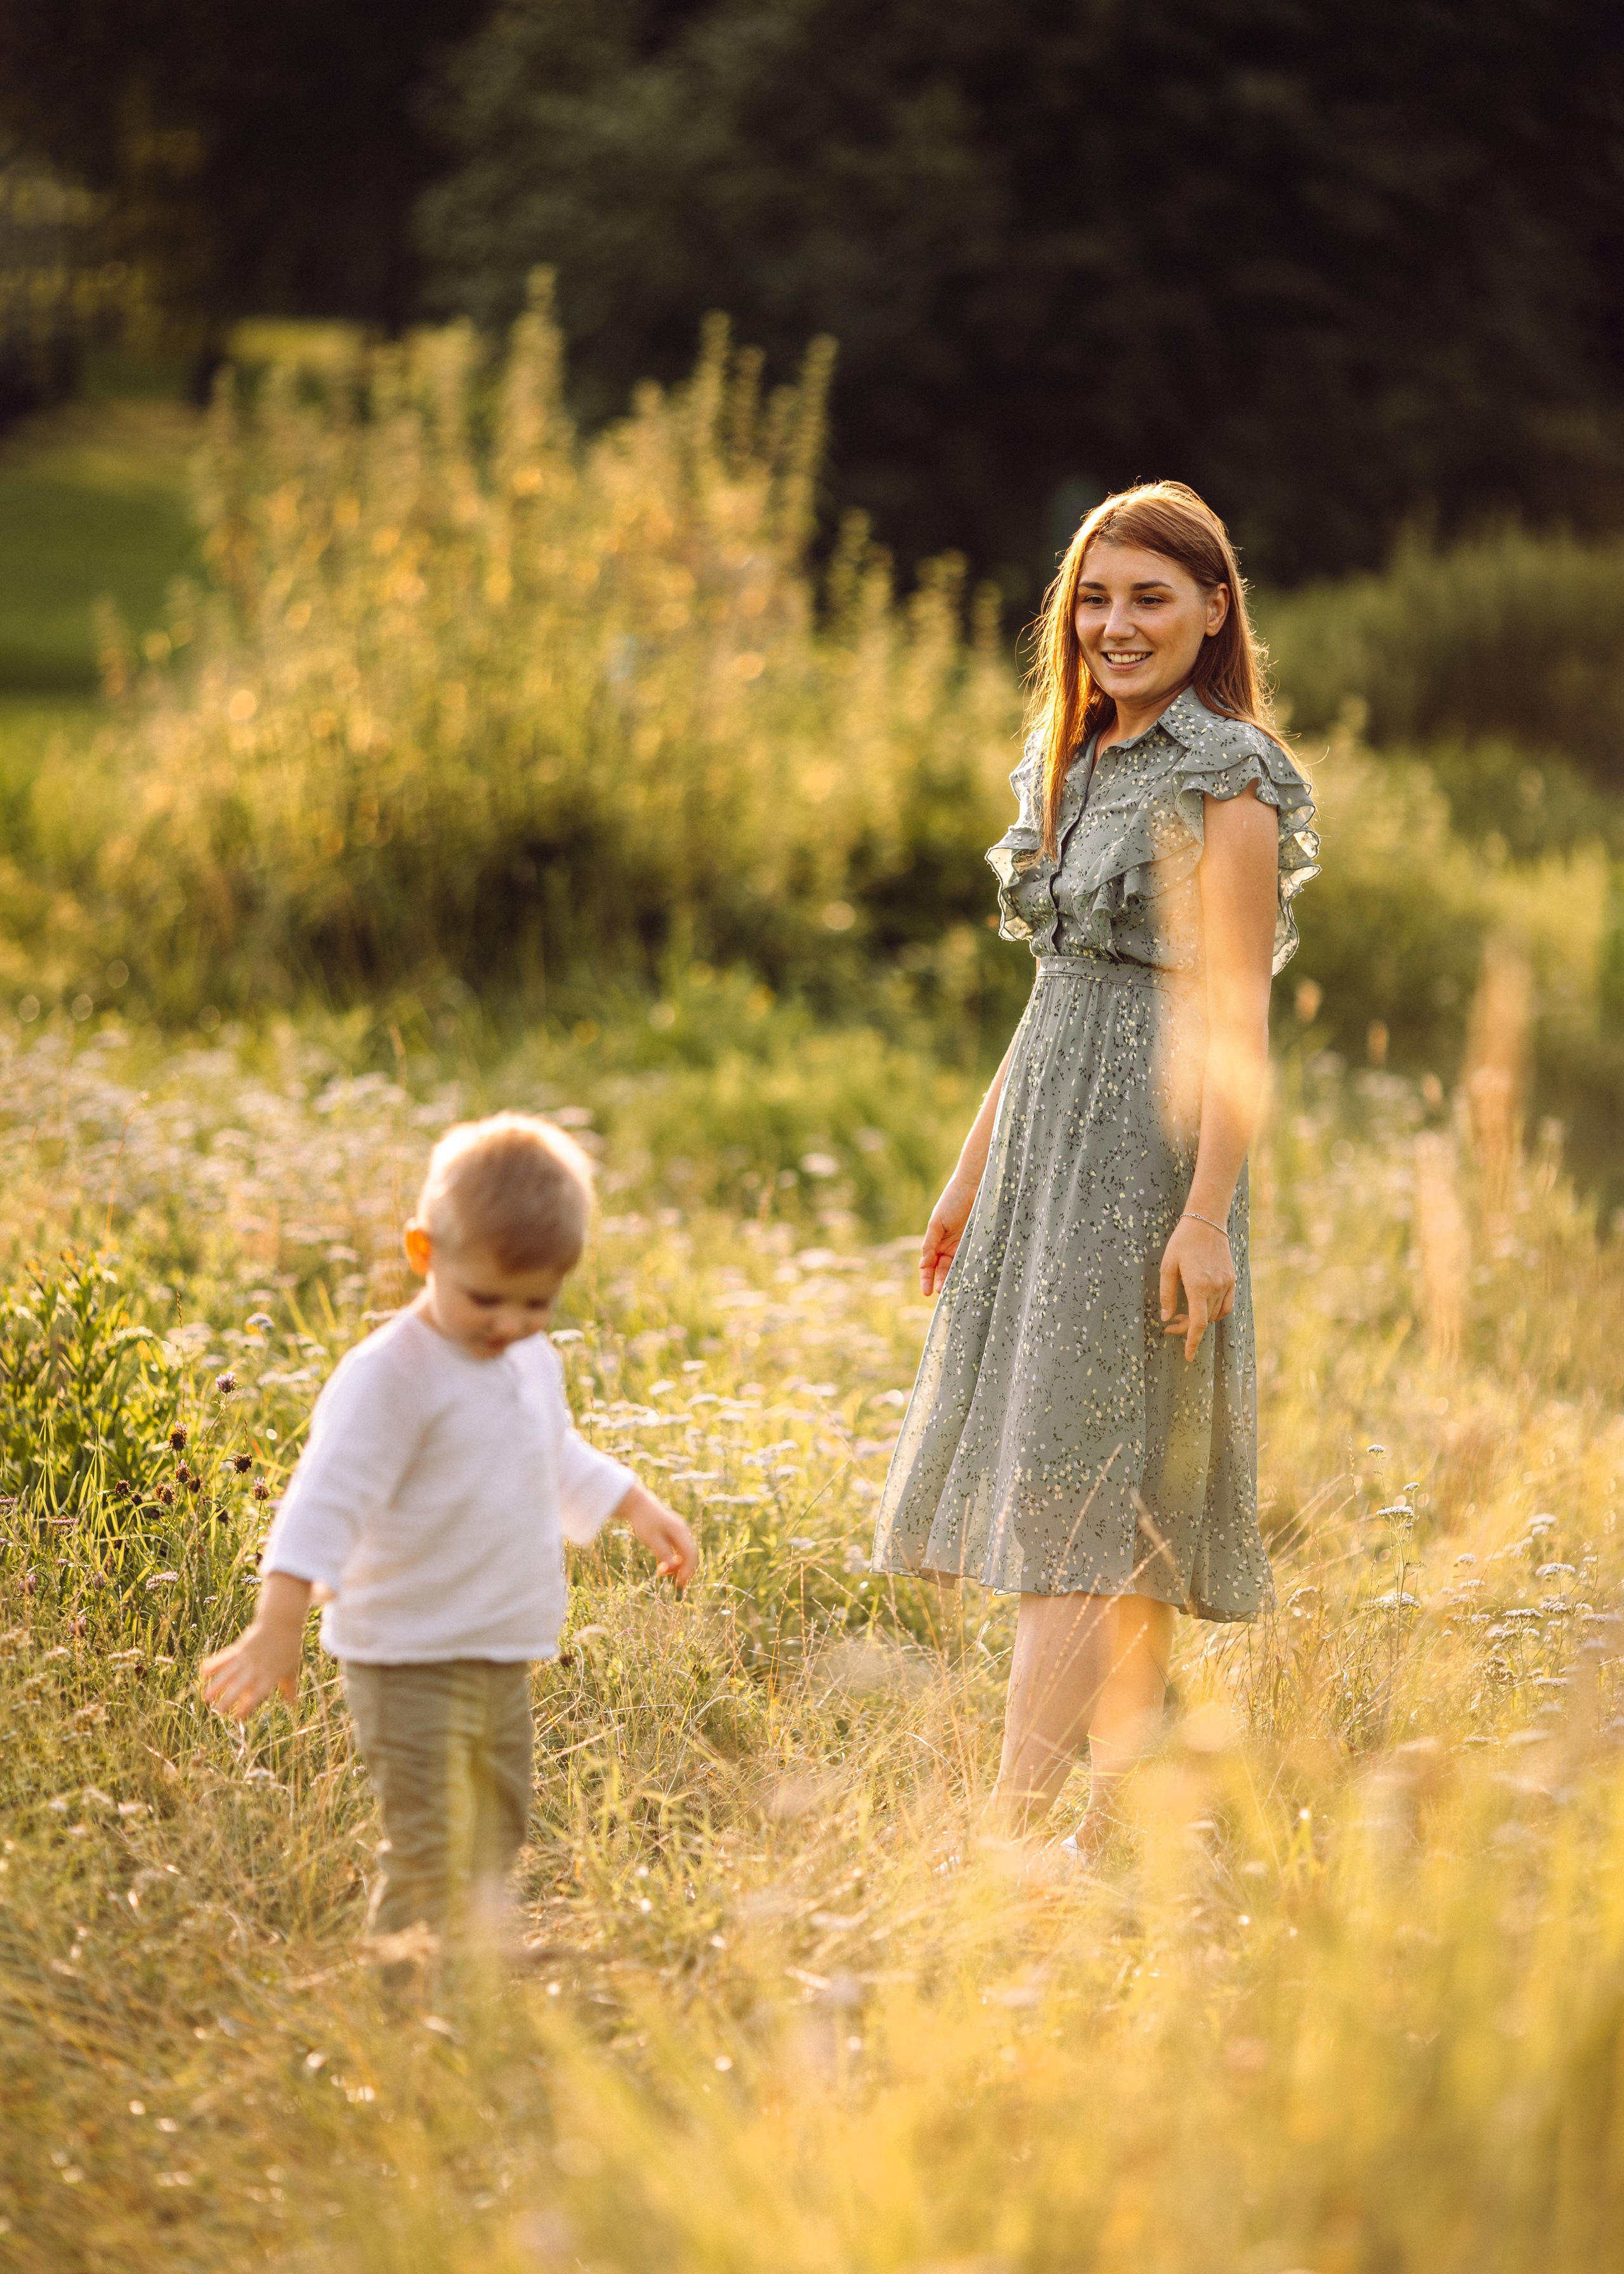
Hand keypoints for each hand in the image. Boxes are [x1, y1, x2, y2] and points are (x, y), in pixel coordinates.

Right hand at [199, 1574, 311, 1717]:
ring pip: (228, 1674)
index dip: (247, 1706)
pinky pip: (224, 1657)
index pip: (257, 1694)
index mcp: (270, 1675)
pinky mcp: (239, 1648)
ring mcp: (246, 1658)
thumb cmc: (289, 1646)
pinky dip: (214, 1664)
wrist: (281, 1620)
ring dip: (216, 1686)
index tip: (237, 1717)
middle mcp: (256, 1668)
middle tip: (217, 1712)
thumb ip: (289, 1687)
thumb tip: (293, 1705)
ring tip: (206, 1697)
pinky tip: (203, 1671)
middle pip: (239, 1686)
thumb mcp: (291, 1668)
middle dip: (227, 1699)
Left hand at [623, 1486, 697, 1584]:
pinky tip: (663, 1565)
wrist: (637, 1505)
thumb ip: (663, 1552)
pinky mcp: (672, 1533)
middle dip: (682, 1570)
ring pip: (683, 1553)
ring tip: (661, 1572)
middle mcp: (682, 1531)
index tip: (680, 1584)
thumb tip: (672, 1568)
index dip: (688, 1570)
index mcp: (680, 1531)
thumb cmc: (643, 1521)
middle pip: (689, 1555)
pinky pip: (677, 1549)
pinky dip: (672, 1559)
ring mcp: (678, 1532)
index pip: (690, 1554)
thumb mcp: (651, 1539)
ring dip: (676, 1565)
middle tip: (674, 1583)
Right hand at [920, 1170, 978, 1296]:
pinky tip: (970, 1279)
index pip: (928, 1266)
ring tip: (955, 1292)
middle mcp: (949, 1247)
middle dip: (942, 1283)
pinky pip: (974, 1260)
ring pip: (959, 1268)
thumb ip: (930, 1244)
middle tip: (942, 1295)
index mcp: (936, 1242)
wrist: (973, 1186)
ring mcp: (964, 1246)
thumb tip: (924, 1264)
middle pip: (944, 1270)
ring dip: (956, 1280)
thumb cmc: (951, 1201)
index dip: (926, 1279)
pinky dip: (971, 1270)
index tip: (926, 1292)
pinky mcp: (979, 1243)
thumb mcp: (937, 1223)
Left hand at [1158, 1216, 1235, 1361]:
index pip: (1198, 1323)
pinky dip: (1215, 1312)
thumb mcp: (1167, 1267)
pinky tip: (1201, 1306)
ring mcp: (1226, 1284)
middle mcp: (1216, 1287)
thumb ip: (1167, 1294)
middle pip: (1204, 1320)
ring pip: (1215, 1314)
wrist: (1207, 1222)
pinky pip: (1226, 1304)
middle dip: (1187, 1327)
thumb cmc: (1182, 1242)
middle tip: (1170, 1325)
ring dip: (1199, 1319)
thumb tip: (1166, 1318)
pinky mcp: (1231, 1279)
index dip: (1192, 1342)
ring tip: (1182, 1314)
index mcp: (1198, 1286)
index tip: (1187, 1356)